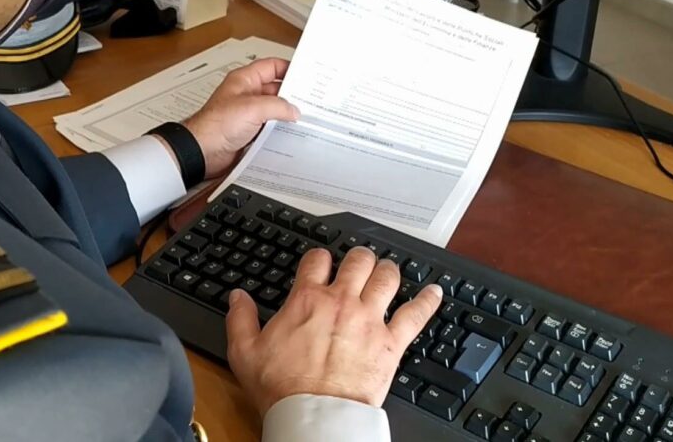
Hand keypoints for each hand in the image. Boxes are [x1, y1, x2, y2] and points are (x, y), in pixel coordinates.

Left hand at [180, 58, 299, 178]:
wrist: (203, 151)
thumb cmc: (216, 125)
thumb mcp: (253, 108)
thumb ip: (278, 106)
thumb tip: (294, 110)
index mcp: (245, 80)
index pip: (271, 67)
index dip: (288, 68)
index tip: (305, 75)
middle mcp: (247, 95)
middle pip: (275, 89)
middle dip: (292, 94)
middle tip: (310, 99)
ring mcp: (248, 113)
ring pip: (274, 109)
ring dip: (287, 114)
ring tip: (305, 117)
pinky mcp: (249, 131)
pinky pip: (269, 126)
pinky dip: (280, 129)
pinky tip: (292, 133)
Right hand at [224, 247, 442, 415]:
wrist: (313, 415)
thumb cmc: (282, 387)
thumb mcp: (244, 351)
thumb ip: (240, 318)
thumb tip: (237, 297)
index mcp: (307, 299)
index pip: (317, 260)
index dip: (319, 257)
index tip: (320, 262)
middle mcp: (341, 302)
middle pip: (358, 261)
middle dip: (359, 258)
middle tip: (359, 263)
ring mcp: (369, 319)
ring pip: (387, 277)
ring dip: (388, 270)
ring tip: (388, 271)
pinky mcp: (390, 342)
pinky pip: (416, 314)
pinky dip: (428, 300)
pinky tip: (435, 292)